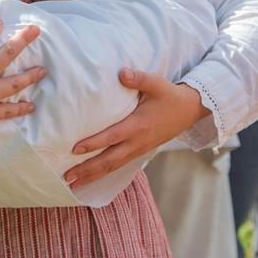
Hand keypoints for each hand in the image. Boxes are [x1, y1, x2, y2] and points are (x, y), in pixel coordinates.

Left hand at [63, 69, 207, 190]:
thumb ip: (139, 78)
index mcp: (138, 125)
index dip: (93, 143)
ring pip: (113, 166)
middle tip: (67, 178)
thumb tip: (121, 73)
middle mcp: (137, 142)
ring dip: (93, 176)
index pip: (111, 137)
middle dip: (88, 170)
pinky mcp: (140, 151)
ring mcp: (139, 149)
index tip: (74, 149)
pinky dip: (104, 173)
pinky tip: (92, 177)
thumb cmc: (170, 95)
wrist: (191, 110)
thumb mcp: (157, 83)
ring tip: (74, 184)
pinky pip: (119, 165)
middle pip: (109, 160)